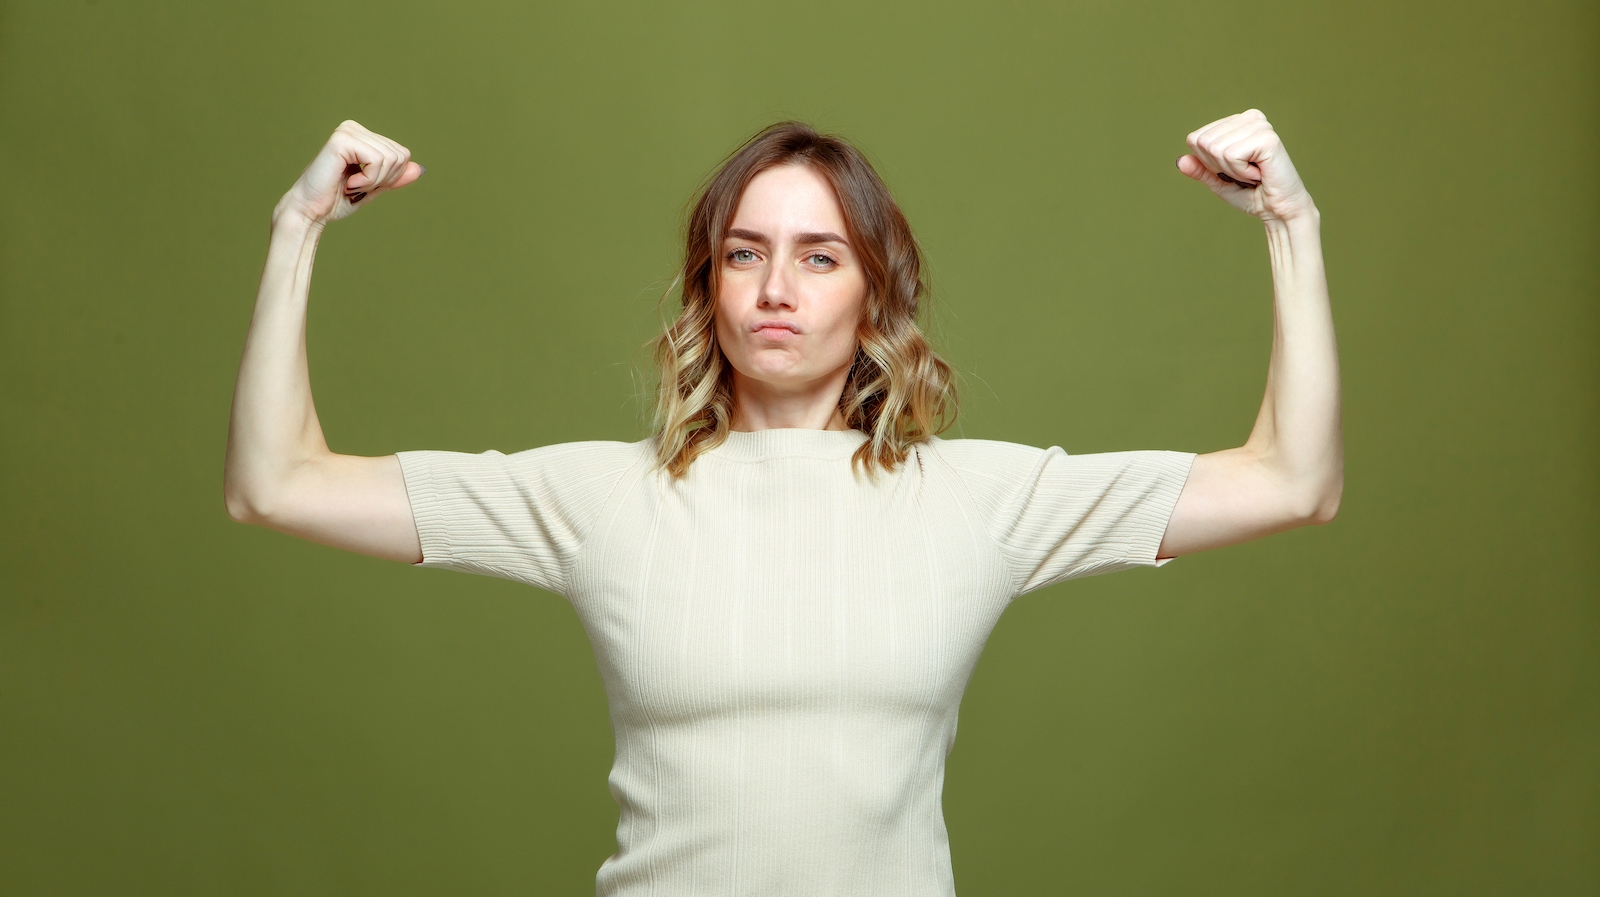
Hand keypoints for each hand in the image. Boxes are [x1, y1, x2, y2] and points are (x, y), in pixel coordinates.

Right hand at [273, 120, 423, 226]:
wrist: (311, 212)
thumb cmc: (337, 200)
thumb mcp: (374, 187)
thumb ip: (394, 177)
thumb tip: (419, 169)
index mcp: (362, 136)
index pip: (402, 154)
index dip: (391, 177)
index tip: (364, 185)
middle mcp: (354, 128)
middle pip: (400, 155)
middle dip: (384, 179)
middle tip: (357, 186)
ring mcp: (347, 131)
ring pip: (391, 158)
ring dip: (374, 181)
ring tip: (351, 185)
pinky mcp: (342, 140)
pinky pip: (377, 160)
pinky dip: (368, 180)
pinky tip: (348, 183)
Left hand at [1177, 110, 1315, 222]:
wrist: (1277, 210)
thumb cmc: (1252, 194)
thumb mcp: (1218, 181)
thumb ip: (1200, 169)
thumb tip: (1181, 161)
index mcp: (1237, 122)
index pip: (1195, 138)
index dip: (1208, 163)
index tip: (1233, 170)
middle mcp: (1249, 118)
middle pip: (1203, 142)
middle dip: (1219, 167)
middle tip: (1244, 174)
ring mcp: (1259, 125)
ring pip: (1216, 149)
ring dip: (1232, 171)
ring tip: (1253, 174)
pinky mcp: (1267, 138)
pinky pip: (1231, 155)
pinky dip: (1241, 172)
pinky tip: (1259, 174)